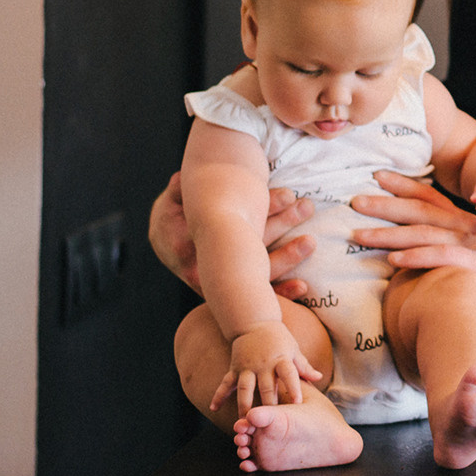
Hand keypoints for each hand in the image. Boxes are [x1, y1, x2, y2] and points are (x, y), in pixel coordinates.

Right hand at [149, 172, 317, 299]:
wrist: (165, 243)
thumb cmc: (177, 212)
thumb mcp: (175, 199)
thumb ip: (181, 191)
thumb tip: (179, 180)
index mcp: (189, 238)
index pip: (230, 221)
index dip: (262, 208)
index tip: (288, 195)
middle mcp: (203, 264)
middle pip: (247, 244)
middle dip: (279, 224)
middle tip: (306, 207)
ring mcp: (216, 281)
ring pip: (255, 270)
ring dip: (287, 256)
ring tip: (310, 242)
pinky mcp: (228, 293)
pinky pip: (255, 295)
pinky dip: (280, 292)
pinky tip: (302, 288)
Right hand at [213, 321, 321, 415]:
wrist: (254, 322)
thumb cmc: (278, 338)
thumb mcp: (293, 349)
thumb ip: (304, 366)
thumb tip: (319, 377)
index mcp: (281, 359)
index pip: (289, 374)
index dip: (294, 388)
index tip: (298, 402)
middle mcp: (263, 364)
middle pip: (266, 386)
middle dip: (268, 403)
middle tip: (269, 422)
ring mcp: (247, 367)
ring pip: (245, 388)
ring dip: (244, 405)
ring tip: (244, 422)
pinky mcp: (234, 369)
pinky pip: (225, 383)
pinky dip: (219, 396)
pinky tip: (214, 409)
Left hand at [348, 171, 475, 253]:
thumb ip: (452, 250)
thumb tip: (422, 256)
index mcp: (465, 222)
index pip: (430, 196)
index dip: (403, 184)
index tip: (376, 175)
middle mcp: (466, 227)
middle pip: (420, 209)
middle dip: (385, 204)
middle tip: (354, 201)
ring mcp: (472, 245)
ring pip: (424, 232)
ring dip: (388, 233)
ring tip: (358, 234)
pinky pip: (441, 258)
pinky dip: (416, 258)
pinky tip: (393, 262)